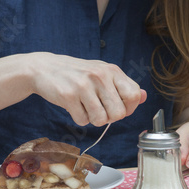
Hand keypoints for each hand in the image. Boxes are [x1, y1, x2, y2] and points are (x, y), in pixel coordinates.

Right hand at [29, 52, 146, 125]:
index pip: (134, 96)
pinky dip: (79, 118)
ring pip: (101, 120)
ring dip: (93, 119)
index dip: (128, 108)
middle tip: (99, 109)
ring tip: (85, 107)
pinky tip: (74, 106)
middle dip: (109, 117)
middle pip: (118, 113)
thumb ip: (123, 86)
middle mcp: (100, 76)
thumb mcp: (102, 73)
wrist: (44, 68)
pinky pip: (82, 121)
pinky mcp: (68, 96)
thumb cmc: (77, 74)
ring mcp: (84, 86)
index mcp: (112, 70)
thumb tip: (144, 96)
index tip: (117, 106)